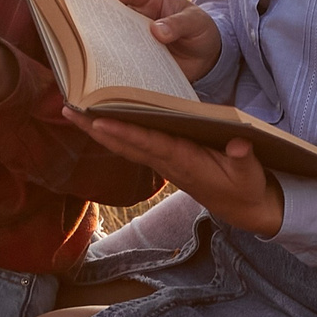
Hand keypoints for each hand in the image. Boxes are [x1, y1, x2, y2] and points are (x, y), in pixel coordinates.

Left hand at [66, 111, 283, 237]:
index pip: (150, 144)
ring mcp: (163, 162)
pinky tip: (98, 121)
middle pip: (125, 144)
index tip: (99, 121)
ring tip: (72, 110)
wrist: (242, 208)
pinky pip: (133, 144)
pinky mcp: (164, 159)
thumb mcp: (249, 174)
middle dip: (95, 128)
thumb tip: (238, 144)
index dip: (125, 133)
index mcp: (185, 162)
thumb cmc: (244, 187)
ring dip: (97, 129)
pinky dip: (113, 133)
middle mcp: (167, 162)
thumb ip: (242, 159)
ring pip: (124, 144)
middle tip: (67, 109)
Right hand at [113, 0, 221, 82]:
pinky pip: (127, 61)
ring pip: (117, 39)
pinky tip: (120, 71)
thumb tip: (157, 31)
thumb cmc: (200, 29)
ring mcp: (138, 40)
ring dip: (111, 45)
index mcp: (153, 1)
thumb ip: (178, 24)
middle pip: (117, 15)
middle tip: (100, 26)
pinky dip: (122, 65)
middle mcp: (139, 19)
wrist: (206, 57)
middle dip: (106, 18)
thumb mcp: (195, 22)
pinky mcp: (139, 59)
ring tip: (107, 51)